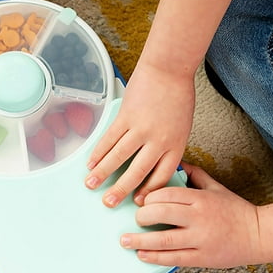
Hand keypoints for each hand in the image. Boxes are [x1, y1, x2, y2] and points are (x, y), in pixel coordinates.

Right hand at [85, 62, 194, 207]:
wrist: (170, 69)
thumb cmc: (178, 95)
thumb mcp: (181, 126)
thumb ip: (167, 145)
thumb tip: (152, 161)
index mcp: (176, 145)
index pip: (161, 176)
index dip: (148, 191)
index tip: (137, 202)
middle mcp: (159, 140)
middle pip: (138, 172)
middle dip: (122, 190)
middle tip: (109, 203)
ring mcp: (141, 128)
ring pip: (119, 157)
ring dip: (102, 172)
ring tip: (91, 185)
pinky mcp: (127, 116)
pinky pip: (109, 138)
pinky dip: (98, 151)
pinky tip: (90, 161)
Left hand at [121, 163, 261, 267]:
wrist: (260, 235)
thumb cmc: (236, 210)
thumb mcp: (215, 187)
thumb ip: (195, 174)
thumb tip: (176, 162)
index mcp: (200, 198)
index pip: (166, 194)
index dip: (148, 198)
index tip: (140, 202)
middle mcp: (199, 217)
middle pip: (161, 214)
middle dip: (142, 216)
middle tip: (135, 219)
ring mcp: (200, 238)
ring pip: (164, 239)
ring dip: (140, 240)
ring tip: (125, 241)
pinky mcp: (203, 257)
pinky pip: (173, 258)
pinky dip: (155, 257)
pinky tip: (142, 255)